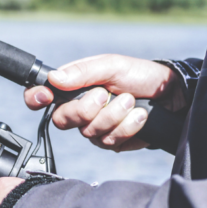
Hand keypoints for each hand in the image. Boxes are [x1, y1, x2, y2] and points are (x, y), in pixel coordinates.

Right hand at [24, 54, 183, 151]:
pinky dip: (127, 126)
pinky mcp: (112, 142)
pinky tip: (140, 116)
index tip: (45, 96)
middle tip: (105, 94)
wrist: (171, 95)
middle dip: (86, 109)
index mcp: (73, 88)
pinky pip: (110, 141)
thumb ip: (83, 72)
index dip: (35, 97)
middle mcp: (79, 110)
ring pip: (89, 132)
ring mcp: (94, 128)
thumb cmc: (139, 75)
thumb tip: (54, 79)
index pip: (42, 95)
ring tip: (131, 102)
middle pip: (62, 119)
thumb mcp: (112, 65)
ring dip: (114, 115)